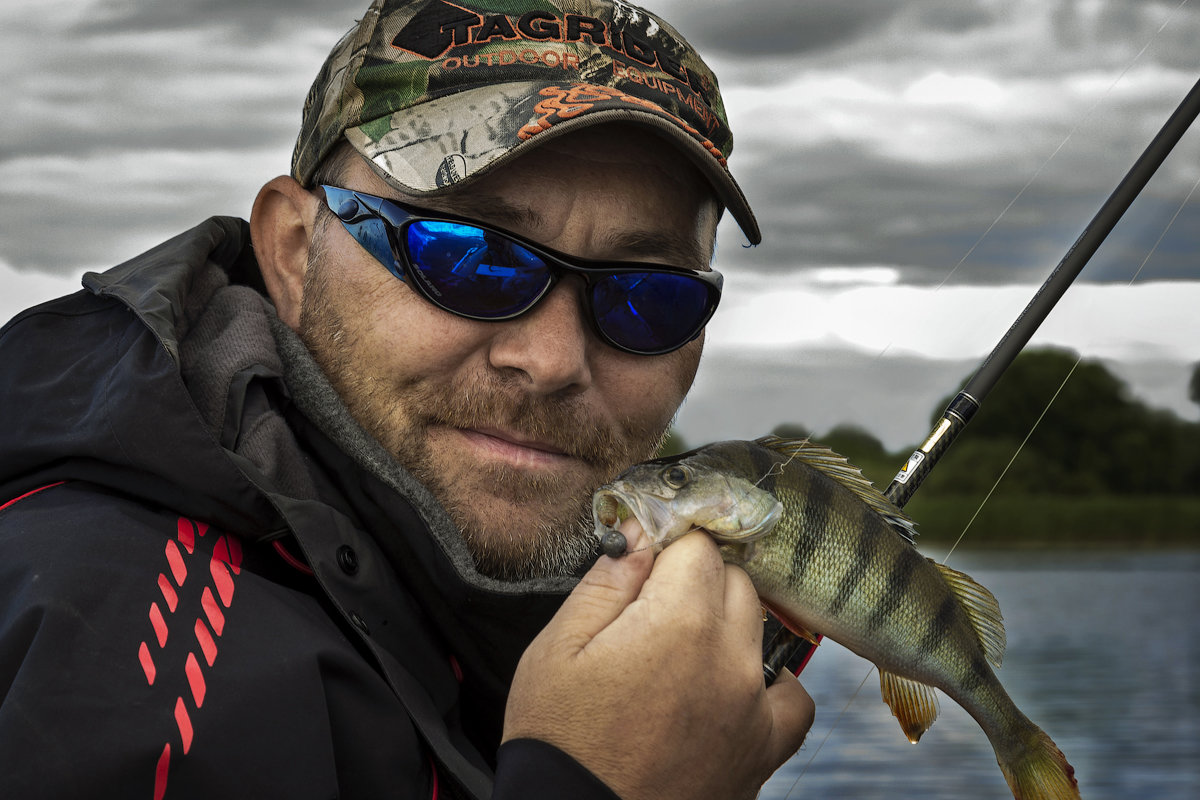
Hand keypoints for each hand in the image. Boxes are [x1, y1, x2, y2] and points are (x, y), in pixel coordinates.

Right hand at [503, 521, 814, 799]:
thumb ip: (608, 581)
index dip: (668, 546)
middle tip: (652, 612)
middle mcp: (729, 658)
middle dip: (696, 583)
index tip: (647, 563)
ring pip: (760, 630)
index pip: (698, 545)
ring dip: (727, 628)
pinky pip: (793, 698)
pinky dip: (771, 684)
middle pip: (734, 582)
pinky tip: (738, 686)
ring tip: (681, 655)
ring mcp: (753, 706)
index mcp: (677, 622)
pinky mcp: (764, 749)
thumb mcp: (557, 647)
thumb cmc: (559, 740)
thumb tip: (642, 532)